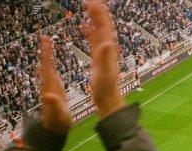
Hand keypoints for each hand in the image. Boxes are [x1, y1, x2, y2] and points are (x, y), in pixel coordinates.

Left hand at [39, 36, 72, 134]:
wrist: (54, 130)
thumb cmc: (57, 123)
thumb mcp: (57, 114)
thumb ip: (53, 105)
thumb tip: (47, 95)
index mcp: (50, 88)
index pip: (47, 67)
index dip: (46, 54)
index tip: (44, 41)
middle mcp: (48, 85)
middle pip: (46, 64)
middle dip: (45, 51)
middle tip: (44, 37)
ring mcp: (51, 88)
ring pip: (48, 68)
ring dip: (48, 56)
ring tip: (47, 45)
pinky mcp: (54, 91)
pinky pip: (52, 74)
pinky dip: (52, 65)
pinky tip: (52, 63)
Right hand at [82, 0, 124, 118]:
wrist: (108, 100)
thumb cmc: (105, 89)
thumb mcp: (104, 73)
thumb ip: (105, 57)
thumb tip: (108, 41)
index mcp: (108, 50)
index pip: (104, 26)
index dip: (98, 13)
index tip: (91, 1)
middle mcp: (107, 48)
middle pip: (103, 24)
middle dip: (97, 11)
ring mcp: (103, 52)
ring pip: (99, 29)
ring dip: (94, 17)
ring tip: (87, 6)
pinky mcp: (98, 58)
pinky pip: (93, 39)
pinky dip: (89, 30)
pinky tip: (83, 26)